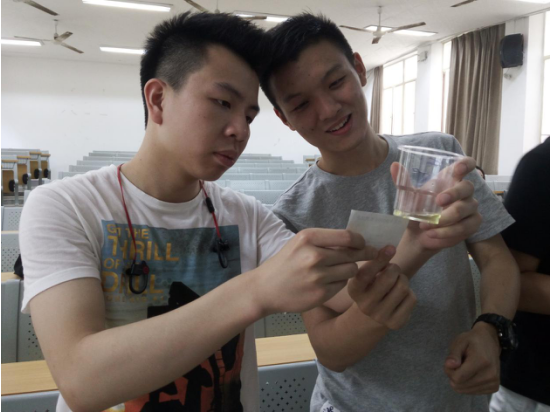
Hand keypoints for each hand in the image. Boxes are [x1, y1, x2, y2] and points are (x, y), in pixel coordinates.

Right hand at [253, 229, 377, 315]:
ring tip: (338, 270)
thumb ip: (325, 241)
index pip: (348, 237)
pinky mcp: (321, 293)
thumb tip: (357, 240)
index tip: (364, 244)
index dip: (361, 241)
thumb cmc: (286, 262)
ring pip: (351, 270)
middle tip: (369, 255)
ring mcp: (318, 276)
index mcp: (309, 238)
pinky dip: (339, 282)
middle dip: (362, 255)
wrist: (265, 288)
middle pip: (353, 254)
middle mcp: (314, 256)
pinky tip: (328, 282)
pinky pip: (343, 285)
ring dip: (349, 270)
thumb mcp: (300, 243)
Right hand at [348, 246, 416, 329]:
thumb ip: (374, 264)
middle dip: (395, 268)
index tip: (390, 248)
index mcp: (354, 290)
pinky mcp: (396, 323)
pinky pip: (411, 299)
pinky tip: (401, 295)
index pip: (366, 273)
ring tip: (397, 281)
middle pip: (388, 278)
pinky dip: (409, 292)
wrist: (372, 316)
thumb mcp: (366, 276)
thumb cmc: (370, 287)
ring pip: (403, 288)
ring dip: (403, 279)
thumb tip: (389, 250)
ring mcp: (381, 316)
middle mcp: (365, 305)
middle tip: (394, 268)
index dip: (380, 259)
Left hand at [391, 157, 481, 250]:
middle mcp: (465, 191)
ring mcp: (471, 207)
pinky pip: (463, 227)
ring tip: (424, 226)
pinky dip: (445, 232)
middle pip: (467, 187)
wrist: (419, 234)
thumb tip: (394, 165)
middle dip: (453, 194)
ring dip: (443, 220)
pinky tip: (432, 234)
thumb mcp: (409, 196)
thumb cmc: (419, 209)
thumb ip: (403, 181)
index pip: (467, 165)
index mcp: (451, 178)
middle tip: (437, 202)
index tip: (459, 168)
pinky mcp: (472, 224)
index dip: (467, 164)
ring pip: (463, 210)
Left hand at [444, 322, 500, 394]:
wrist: (490, 342)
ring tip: (466, 367)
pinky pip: (472, 392)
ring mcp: (493, 383)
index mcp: (482, 361)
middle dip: (454, 376)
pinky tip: (472, 373)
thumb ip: (453, 354)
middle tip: (458, 364)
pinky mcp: (494, 388)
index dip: (449, 371)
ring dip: (461, 380)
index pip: (457, 378)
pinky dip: (468, 384)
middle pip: (459, 386)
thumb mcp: (460, 342)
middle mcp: (490, 375)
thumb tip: (449, 366)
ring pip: (465, 391)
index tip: (452, 362)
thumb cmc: (472, 341)